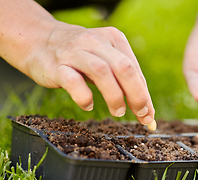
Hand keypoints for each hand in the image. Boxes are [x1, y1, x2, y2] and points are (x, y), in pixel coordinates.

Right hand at [26, 23, 154, 124]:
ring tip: (118, 112)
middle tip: (140, 114)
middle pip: (124, 68)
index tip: (148, 115)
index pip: (135, 69)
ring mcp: (75, 52)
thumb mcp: (106, 61)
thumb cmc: (82, 57)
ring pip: (101, 72)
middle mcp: (95, 41)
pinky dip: (84, 97)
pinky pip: (73, 81)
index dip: (144, 94)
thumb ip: (125, 82)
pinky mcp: (56, 65)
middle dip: (136, 94)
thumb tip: (147, 113)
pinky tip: (88, 105)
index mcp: (113, 39)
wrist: (40, 41)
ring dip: (114, 96)